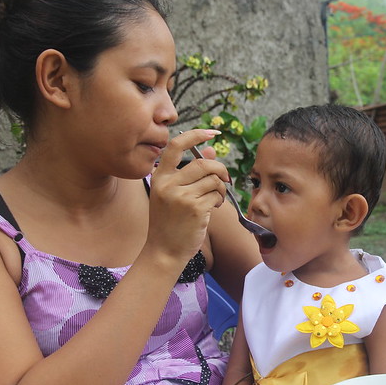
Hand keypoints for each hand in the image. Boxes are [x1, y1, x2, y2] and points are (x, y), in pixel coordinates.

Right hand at [145, 129, 227, 260]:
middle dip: (220, 169)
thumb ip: (190, 173)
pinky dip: (220, 199)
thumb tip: (211, 152)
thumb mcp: (172, 194)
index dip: (197, 135)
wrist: (163, 251)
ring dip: (221, 187)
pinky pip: (216, 195)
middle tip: (225, 178)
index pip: (176, 145)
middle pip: (203, 163)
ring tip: (216, 197)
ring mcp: (181, 196)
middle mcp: (168, 184)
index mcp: (159, 176)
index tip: (213, 133)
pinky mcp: (195, 209)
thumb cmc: (169, 222)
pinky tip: (214, 208)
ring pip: (213, 179)